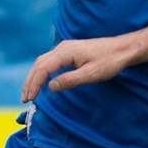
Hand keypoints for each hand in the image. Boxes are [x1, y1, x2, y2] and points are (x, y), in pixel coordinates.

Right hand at [21, 35, 140, 100]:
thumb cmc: (109, 62)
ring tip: (29, 92)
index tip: (30, 99)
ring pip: (42, 62)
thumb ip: (70, 80)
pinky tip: (42, 81)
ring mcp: (65, 48)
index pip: (43, 68)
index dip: (34, 84)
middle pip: (39, 64)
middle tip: (25, 99)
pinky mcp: (69, 51)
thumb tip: (50, 87)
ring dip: (34, 77)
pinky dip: (42, 72)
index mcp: (65, 52)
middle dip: (30, 82)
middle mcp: (62, 48)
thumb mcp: (91, 74)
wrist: (123, 49)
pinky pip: (49, 61)